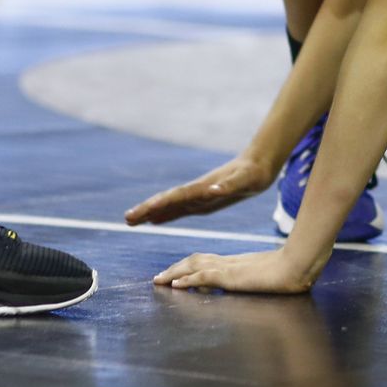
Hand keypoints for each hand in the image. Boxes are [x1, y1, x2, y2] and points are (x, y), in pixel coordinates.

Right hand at [126, 155, 275, 225]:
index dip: (159, 205)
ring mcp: (199, 195)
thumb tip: (211, 190)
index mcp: (204, 188)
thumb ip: (229, 185)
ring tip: (132, 221)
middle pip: (168, 200)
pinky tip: (155, 220)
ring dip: (151, 213)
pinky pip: (181, 208)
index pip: (177, 197)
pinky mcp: (204, 199)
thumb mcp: (245, 180)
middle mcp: (197, 191)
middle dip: (147, 209)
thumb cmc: (254, 173)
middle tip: (126, 220)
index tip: (141, 212)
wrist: (260, 164)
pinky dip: (167, 214)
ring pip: (170, 205)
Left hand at [154, 247, 320, 293]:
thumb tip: (255, 283)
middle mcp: (232, 262)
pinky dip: (187, 279)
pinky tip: (175, 285)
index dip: (189, 266)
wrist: (302, 264)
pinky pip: (205, 276)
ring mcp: (231, 268)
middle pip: (196, 260)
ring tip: (159, 280)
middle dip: (175, 268)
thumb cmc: (294, 270)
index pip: (208, 261)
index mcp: (239, 262)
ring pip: (195, 265)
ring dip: (174, 272)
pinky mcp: (233, 276)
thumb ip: (259, 279)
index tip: (175, 275)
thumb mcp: (272, 276)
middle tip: (158, 277)